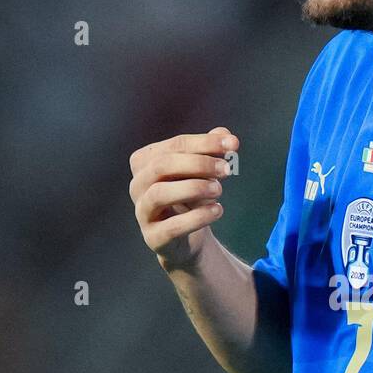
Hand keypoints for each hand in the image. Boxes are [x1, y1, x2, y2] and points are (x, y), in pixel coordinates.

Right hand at [129, 127, 238, 270]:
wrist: (186, 238)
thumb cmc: (192, 197)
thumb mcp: (204, 172)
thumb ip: (212, 152)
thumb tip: (225, 134)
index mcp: (145, 162)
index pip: (175, 145)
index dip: (205, 142)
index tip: (234, 144)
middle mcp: (137, 185)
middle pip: (162, 165)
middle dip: (198, 164)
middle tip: (226, 169)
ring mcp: (142, 212)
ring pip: (159, 193)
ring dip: (194, 188)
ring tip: (219, 190)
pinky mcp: (153, 237)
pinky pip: (172, 226)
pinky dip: (197, 217)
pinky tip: (218, 210)